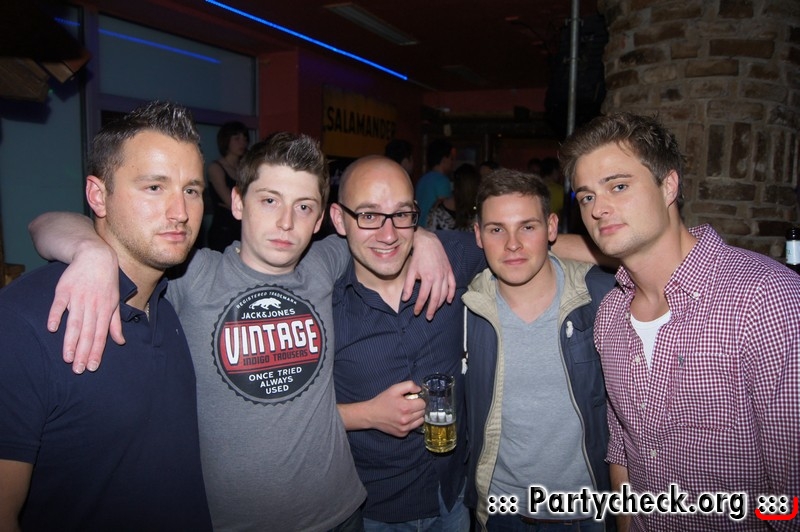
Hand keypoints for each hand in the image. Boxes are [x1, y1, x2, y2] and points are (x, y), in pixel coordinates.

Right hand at [48, 241, 123, 372]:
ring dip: (70, 340)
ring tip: (67, 357)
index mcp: (105, 310)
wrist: (95, 257)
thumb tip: (120, 342)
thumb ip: (115, 323)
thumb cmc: (107, 282)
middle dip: (83, 352)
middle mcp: (92, 306)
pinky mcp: (64, 289)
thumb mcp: (115, 302)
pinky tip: (52, 328)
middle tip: (78, 370)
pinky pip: (59, 304)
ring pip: (74, 322)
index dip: (96, 351)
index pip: (101, 335)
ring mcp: (78, 297)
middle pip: (87, 332)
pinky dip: (56, 315)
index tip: (91, 367)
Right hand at [366, 381, 425, 436]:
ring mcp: (405, 428)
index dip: (418, 399)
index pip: (423, 403)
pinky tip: (403, 418)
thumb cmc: (382, 401)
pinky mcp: (402, 434)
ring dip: (416, 416)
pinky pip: (413, 427)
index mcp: (406, 407)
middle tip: (408, 404)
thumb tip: (419, 389)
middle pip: (422, 412)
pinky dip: (411, 423)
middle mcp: (406, 420)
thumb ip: (409, 386)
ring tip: (407, 412)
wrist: (371, 415)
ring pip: (420, 421)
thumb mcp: (394, 388)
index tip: (412, 399)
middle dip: (417, 407)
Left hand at [403, 228, 455, 319]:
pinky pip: (453, 285)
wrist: (428, 243)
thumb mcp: (410, 271)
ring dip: (440, 304)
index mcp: (428, 278)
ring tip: (435, 310)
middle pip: (436, 298)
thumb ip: (408, 286)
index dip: (419, 307)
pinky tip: (448, 301)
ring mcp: (445, 275)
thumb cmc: (418, 257)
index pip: (424, 297)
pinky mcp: (449, 271)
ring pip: (445, 294)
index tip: (416, 312)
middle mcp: (438, 278)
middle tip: (428, 317)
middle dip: (431, 310)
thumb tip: (405, 299)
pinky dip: (451, 294)